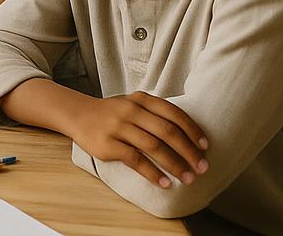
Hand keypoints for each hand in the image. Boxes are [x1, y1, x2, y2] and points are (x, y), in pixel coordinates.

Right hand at [68, 91, 209, 187]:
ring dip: (175, 165)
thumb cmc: (112, 113)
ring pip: (154, 146)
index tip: (205, 147)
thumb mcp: (133, 104)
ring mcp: (118, 127)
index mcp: (141, 99)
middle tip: (202, 167)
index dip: (192, 130)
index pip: (173, 113)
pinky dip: (153, 173)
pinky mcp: (107, 144)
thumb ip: (156, 113)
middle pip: (167, 131)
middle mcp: (131, 110)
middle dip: (189, 151)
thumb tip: (190, 136)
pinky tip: (164, 183)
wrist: (77, 114)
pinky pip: (135, 160)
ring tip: (188, 178)